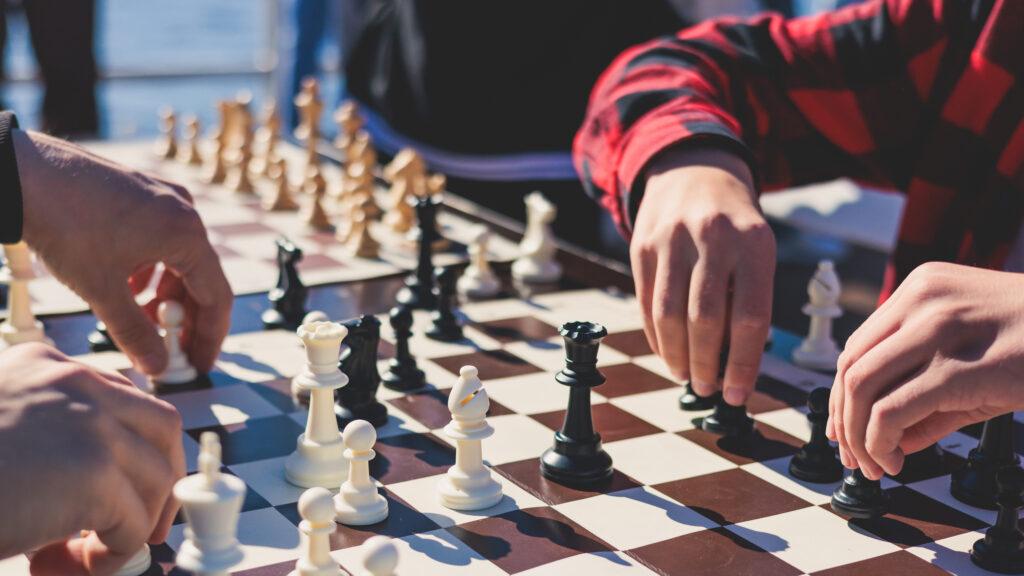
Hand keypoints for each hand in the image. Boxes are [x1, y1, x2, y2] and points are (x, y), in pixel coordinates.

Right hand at [0, 343, 183, 574]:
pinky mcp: (92, 472)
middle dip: (163, 479)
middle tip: (147, 524)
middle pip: (162, 427)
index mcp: (47, 364)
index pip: (126, 398)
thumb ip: (46, 435)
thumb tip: (103, 486)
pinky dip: (116, 552)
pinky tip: (71, 564)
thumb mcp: (1, 432)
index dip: (139, 448)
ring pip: (154, 479)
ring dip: (135, 525)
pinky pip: (133, 523)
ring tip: (88, 556)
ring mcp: (89, 423)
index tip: (132, 486)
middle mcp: (75, 382)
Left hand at [13, 130, 232, 374]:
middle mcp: (184, 213)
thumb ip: (134, 333)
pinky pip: (162, 241)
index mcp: (186, 235)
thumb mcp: (101, 289)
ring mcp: (164, 199)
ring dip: (166, 296)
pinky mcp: (142, 193)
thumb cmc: (66, 225)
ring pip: (180, 260)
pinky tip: (125, 284)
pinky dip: (152, 270)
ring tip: (142, 321)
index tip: (198, 364)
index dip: (209, 337)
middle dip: (185, 319)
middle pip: (201, 278)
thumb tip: (158, 367)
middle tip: (170, 351)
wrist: (25, 173)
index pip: (216, 297)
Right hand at [632, 145, 773, 404]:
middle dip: (706, 364)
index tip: (737, 393)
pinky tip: (666, 351)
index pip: (749, 316)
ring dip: (677, 355)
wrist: (693, 173)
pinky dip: (655, 335)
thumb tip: (735, 365)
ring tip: (686, 375)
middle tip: (708, 388)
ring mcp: (671, 239)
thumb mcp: (757, 251)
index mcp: (753, 243)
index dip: (742, 363)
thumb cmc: (734, 226)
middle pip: (705, 319)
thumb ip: (748, 299)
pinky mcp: (641, 245)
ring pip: (669, 314)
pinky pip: (646, 302)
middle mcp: (712, 238)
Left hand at [826, 262, 1023, 479]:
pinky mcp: (956, 368)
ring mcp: (937, 330)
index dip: (842, 393)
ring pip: (859, 387)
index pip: (857, 345)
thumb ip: (925, 388)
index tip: (845, 429)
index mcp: (920, 288)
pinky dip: (878, 442)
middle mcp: (921, 300)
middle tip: (854, 457)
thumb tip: (886, 439)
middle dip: (842, 418)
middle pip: (849, 366)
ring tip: (875, 464)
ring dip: (856, 435)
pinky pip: (889, 411)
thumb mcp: (973, 354)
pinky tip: (895, 461)